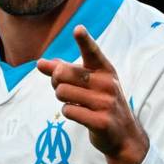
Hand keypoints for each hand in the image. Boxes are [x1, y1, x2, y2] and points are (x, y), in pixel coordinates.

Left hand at [37, 25, 148, 163]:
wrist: (123, 134)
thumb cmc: (100, 102)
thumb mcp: (87, 83)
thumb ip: (63, 70)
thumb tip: (39, 63)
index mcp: (105, 69)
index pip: (92, 52)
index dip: (84, 40)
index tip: (78, 29)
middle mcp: (107, 83)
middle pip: (63, 73)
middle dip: (56, 82)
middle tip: (64, 89)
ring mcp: (106, 102)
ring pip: (62, 92)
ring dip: (62, 99)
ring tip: (75, 103)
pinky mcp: (101, 121)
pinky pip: (68, 110)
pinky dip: (68, 112)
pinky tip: (80, 114)